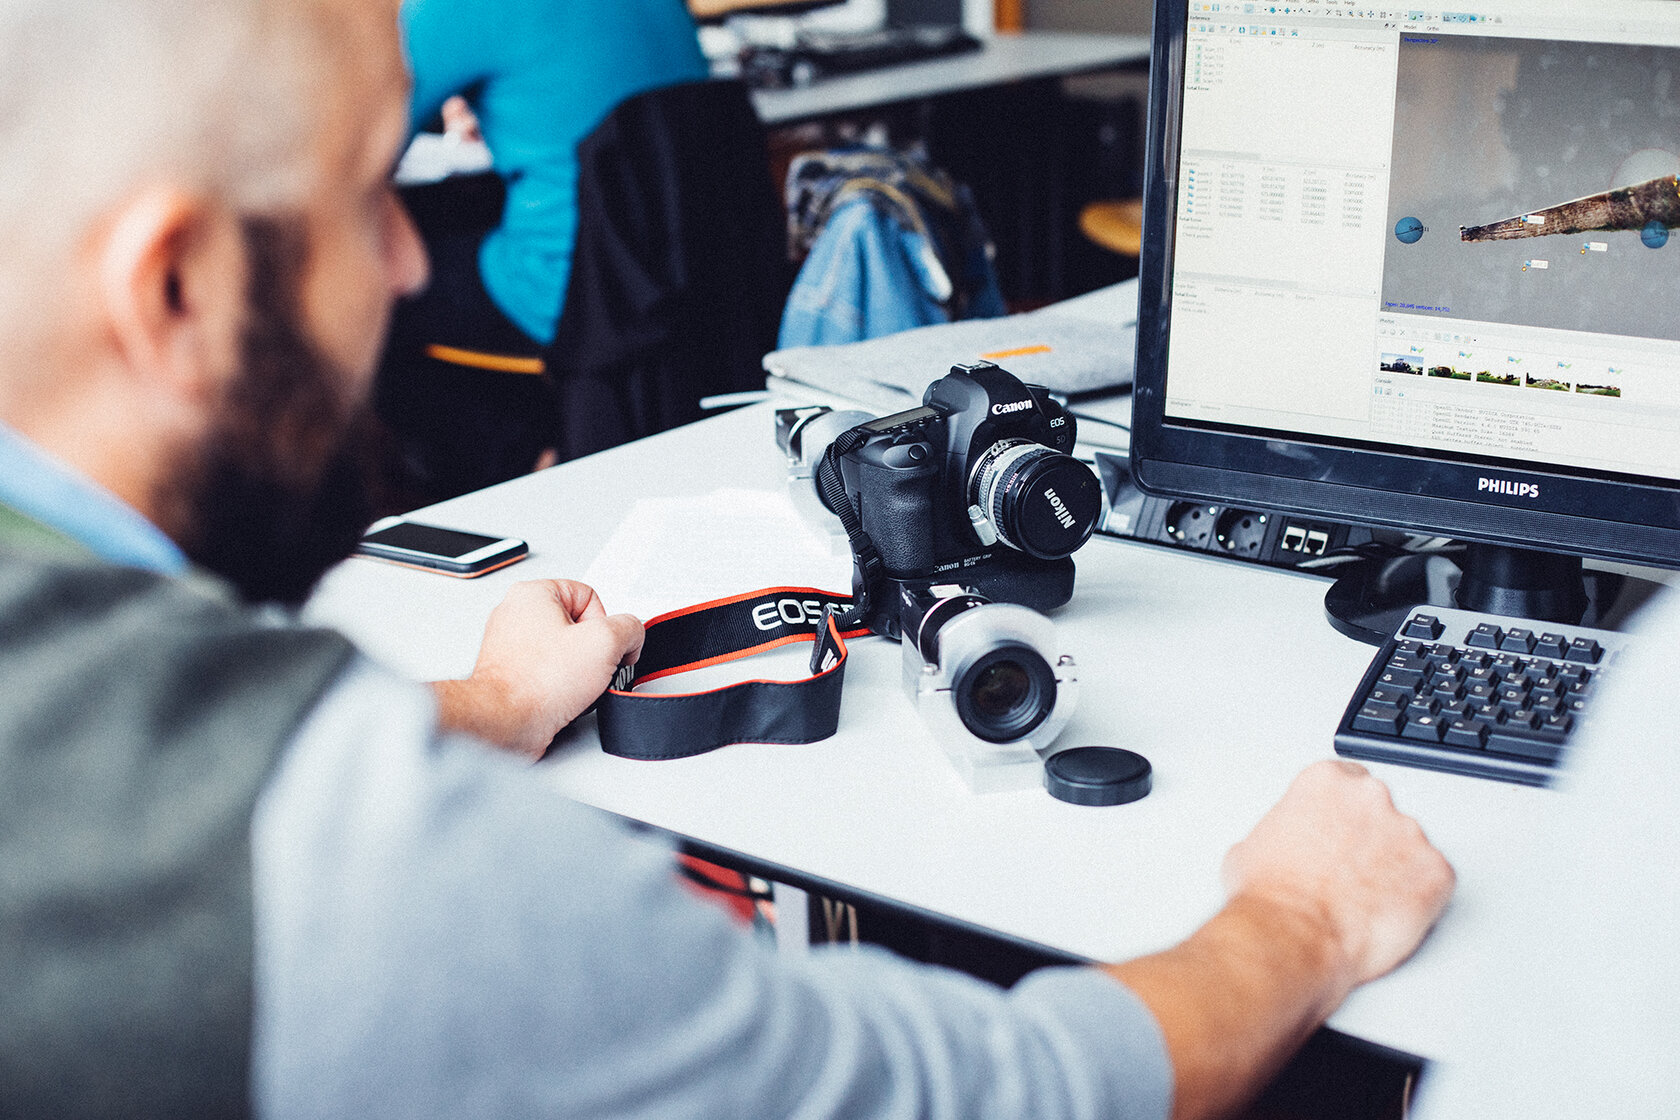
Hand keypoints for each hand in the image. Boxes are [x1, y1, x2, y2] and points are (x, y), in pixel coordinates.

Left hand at [431, 580, 642, 759]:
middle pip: (579, 625)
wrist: (504, 724)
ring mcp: (511, 645)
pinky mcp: (512, 673)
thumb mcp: (605, 642)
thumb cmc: (536, 684)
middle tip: (588, 668)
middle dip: (591, 651)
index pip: (590, 596)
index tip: (604, 647)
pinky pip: (550, 673)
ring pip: (566, 652)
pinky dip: (561, 687)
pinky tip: (561, 697)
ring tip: (571, 685)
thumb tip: (631, 635)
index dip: (605, 624)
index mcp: (532, 593)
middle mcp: (516, 615)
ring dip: (578, 671)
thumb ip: (630, 628)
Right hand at [1107, 761, 1452, 1119]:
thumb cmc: (1271, 897)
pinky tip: (1389, 915)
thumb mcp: (1252, 845)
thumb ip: (1284, 830)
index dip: (1343, 812)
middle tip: (1349, 873)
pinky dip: (1420, 898)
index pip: (1348, 778)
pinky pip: (1436, 881)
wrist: (1293, 938)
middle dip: (1370, 839)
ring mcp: (1409, 833)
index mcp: (1327, 780)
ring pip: (1410, 847)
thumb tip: (1286, 846)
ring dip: (1395, 869)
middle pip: (1381, 811)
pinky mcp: (1437, 872)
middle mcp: (1372, 797)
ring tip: (1366, 902)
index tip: (1341, 830)